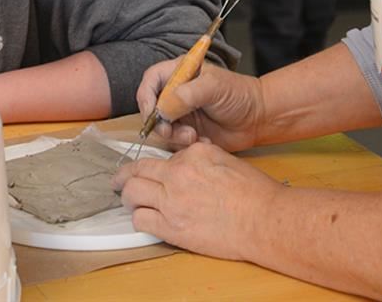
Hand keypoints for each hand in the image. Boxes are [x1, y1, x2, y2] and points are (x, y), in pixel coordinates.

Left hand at [113, 141, 281, 260]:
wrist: (262, 218)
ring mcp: (172, 201)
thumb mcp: (224, 158)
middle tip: (119, 180)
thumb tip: (187, 161)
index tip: (146, 170)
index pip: (160, 155)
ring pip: (132, 194)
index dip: (151, 164)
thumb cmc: (252, 191)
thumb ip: (200, 157)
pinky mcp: (172, 228)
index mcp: (192, 154)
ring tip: (128, 200)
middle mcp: (177, 174)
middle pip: (136, 171)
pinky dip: (138, 218)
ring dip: (128, 196)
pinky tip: (144, 218)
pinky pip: (141, 220)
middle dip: (124, 175)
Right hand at [135, 60, 264, 151]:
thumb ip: (188, 94)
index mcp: (180, 72)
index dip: (146, 96)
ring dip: (174, 136)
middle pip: (152, 107)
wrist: (256, 118)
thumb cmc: (238, 94)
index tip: (152, 113)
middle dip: (160, 123)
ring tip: (194, 136)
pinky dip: (184, 145)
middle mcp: (177, 92)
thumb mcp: (214, 87)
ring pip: (162, 128)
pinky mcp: (187, 131)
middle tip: (173, 132)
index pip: (151, 80)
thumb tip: (163, 108)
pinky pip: (175, 142)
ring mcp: (181, 113)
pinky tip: (203, 141)